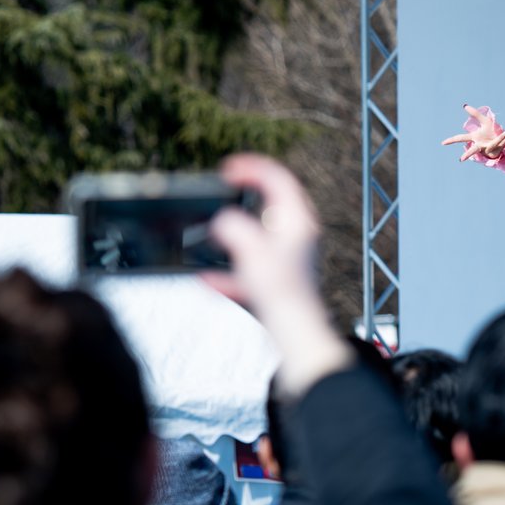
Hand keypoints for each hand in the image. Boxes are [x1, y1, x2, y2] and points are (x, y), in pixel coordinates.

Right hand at [206, 154, 351, 395]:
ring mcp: (288, 260)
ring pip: (260, 236)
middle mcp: (296, 237)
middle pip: (272, 205)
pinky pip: (249, 268)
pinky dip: (230, 270)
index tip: (228, 170)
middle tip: (226, 188)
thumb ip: (233, 229)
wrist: (295, 336)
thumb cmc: (282, 294)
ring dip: (236, 231)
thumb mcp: (251, 251)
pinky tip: (207, 280)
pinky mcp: (277, 283)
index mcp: (297, 221)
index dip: (252, 168)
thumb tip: (222, 221)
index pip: (278, 179)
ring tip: (214, 230)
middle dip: (246, 195)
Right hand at [442, 105, 504, 161]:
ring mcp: (488, 148)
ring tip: (488, 152)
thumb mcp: (484, 121)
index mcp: (475, 138)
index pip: (461, 139)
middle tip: (461, 160)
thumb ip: (475, 114)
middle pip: (472, 150)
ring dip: (487, 146)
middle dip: (467, 154)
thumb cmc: (491, 131)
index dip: (451, 141)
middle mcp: (480, 145)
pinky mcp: (497, 149)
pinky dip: (504, 135)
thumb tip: (464, 106)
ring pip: (492, 149)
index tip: (442, 143)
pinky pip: (500, 140)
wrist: (503, 138)